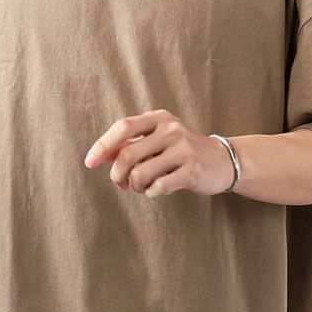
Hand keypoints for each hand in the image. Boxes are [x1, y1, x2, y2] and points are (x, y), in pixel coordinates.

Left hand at [83, 109, 234, 199]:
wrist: (221, 161)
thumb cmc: (180, 152)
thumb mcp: (156, 142)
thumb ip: (129, 146)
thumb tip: (100, 155)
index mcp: (159, 119)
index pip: (123, 127)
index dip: (102, 146)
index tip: (89, 162)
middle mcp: (171, 129)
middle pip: (127, 154)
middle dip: (117, 175)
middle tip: (121, 184)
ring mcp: (183, 149)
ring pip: (141, 174)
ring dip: (135, 186)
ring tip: (141, 187)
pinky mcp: (192, 170)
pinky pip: (159, 187)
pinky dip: (151, 193)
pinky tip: (156, 190)